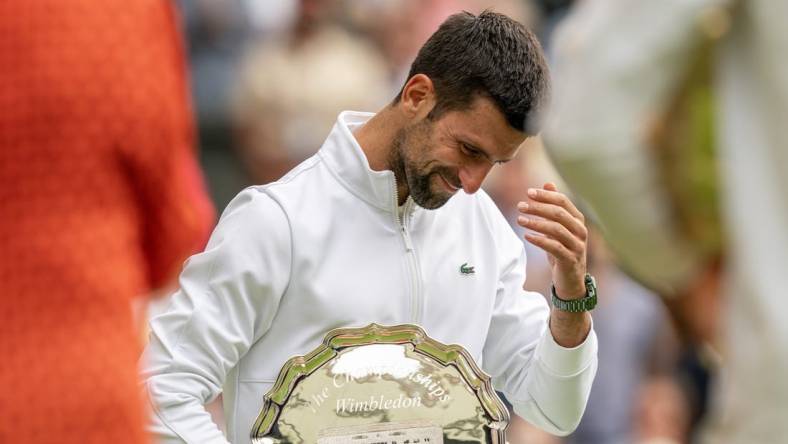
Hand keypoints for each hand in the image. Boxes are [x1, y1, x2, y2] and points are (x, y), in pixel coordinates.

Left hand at [517, 183, 587, 298]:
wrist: (571, 280)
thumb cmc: (562, 249)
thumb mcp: (558, 227)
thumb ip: (554, 206)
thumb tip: (548, 183)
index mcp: (578, 220)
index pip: (563, 201)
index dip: (546, 196)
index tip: (528, 192)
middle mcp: (580, 231)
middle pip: (559, 213)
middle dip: (538, 207)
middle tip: (520, 205)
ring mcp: (577, 245)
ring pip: (556, 229)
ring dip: (536, 223)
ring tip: (519, 220)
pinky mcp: (570, 259)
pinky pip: (554, 247)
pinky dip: (539, 240)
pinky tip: (527, 236)